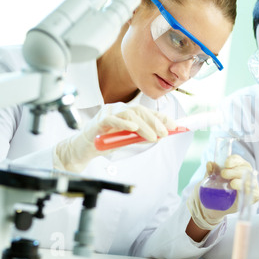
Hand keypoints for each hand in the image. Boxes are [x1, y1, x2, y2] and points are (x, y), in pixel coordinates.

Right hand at [54, 103, 175, 171]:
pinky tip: (133, 127)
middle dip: (155, 122)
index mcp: (126, 112)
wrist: (83, 149)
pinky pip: (112, 119)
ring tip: (153, 136)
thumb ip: (142, 135)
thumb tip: (161, 134)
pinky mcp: (98, 121)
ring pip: (129, 114)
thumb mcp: (128, 138)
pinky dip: (123, 123)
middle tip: (165, 133)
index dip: (162, 117)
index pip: (147, 111)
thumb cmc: (105, 142)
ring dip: (143, 126)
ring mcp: (108, 113)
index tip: (175, 125)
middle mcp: (118, 109)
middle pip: (140, 111)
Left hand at [187, 155, 258, 230]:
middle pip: (244, 169)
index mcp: (236, 165)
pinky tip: (240, 191)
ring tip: (231, 184)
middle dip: (234, 171)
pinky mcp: (254, 195)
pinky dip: (247, 191)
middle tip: (224, 174)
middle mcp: (246, 172)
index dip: (232, 160)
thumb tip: (210, 164)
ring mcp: (251, 183)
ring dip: (240, 181)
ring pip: (249, 180)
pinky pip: (254, 192)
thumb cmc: (217, 187)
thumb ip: (211, 171)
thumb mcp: (211, 179)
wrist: (216, 205)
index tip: (226, 164)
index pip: (237, 159)